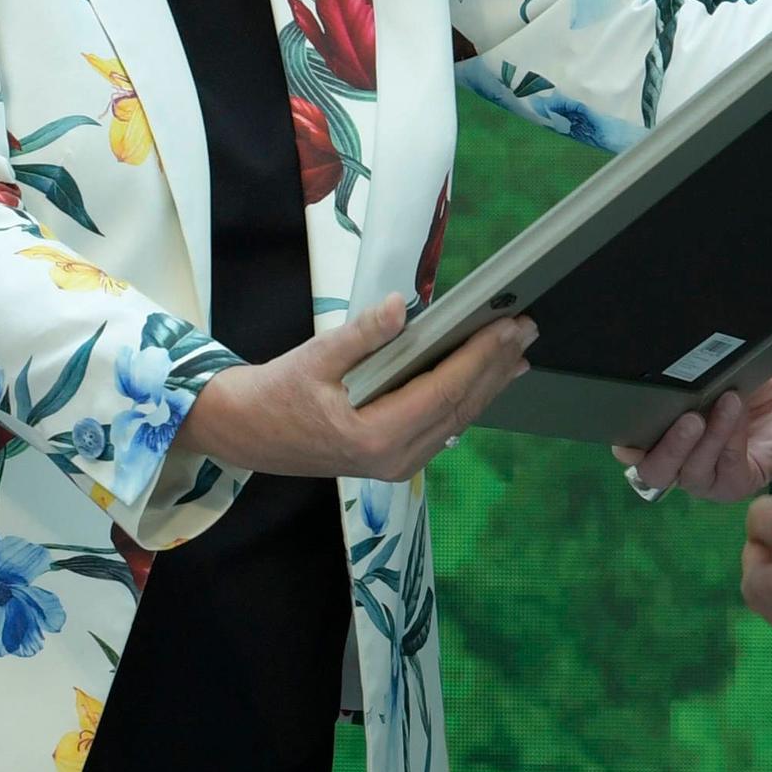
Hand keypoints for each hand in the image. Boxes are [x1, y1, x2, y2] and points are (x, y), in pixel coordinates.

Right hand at [180, 294, 537, 485]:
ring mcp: (396, 463)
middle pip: (460, 408)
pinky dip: (467, 398)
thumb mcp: (313, 358)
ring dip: (488, 383)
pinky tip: (485, 380)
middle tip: (526, 328)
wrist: (245, 434)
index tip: (506, 327)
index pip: (443, 391)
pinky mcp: (394, 458)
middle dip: (495, 366)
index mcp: (375, 436)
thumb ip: (362, 334)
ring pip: (457, 420)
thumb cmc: (275, 396)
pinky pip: (442, 427)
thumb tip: (402, 307)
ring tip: (517, 351)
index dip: (479, 357)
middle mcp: (394, 458)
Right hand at [611, 364, 771, 503]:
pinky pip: (728, 476)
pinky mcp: (745, 482)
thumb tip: (650, 376)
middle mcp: (683, 460)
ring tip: (723, 404)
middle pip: (654, 474)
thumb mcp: (707, 369)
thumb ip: (676, 380)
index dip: (627, 444)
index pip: (632, 450)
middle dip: (665, 448)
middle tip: (687, 418)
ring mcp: (713, 475)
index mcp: (664, 433)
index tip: (628, 428)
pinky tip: (737, 415)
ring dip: (705, 441)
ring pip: (691, 476)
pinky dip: (730, 445)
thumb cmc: (750, 368)